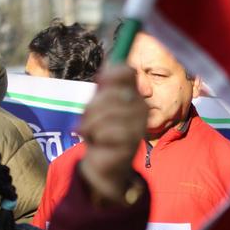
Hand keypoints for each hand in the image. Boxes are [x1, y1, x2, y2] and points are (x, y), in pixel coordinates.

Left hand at [78, 66, 145, 204]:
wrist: (104, 165)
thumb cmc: (102, 132)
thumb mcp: (101, 105)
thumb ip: (105, 85)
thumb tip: (109, 64)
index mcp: (134, 95)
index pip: (126, 72)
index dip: (109, 75)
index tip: (99, 85)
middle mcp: (141, 109)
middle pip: (110, 92)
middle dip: (92, 106)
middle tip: (88, 118)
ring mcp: (137, 127)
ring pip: (106, 113)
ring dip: (90, 123)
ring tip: (90, 132)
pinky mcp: (130, 144)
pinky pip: (106, 132)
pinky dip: (94, 137)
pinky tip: (97, 143)